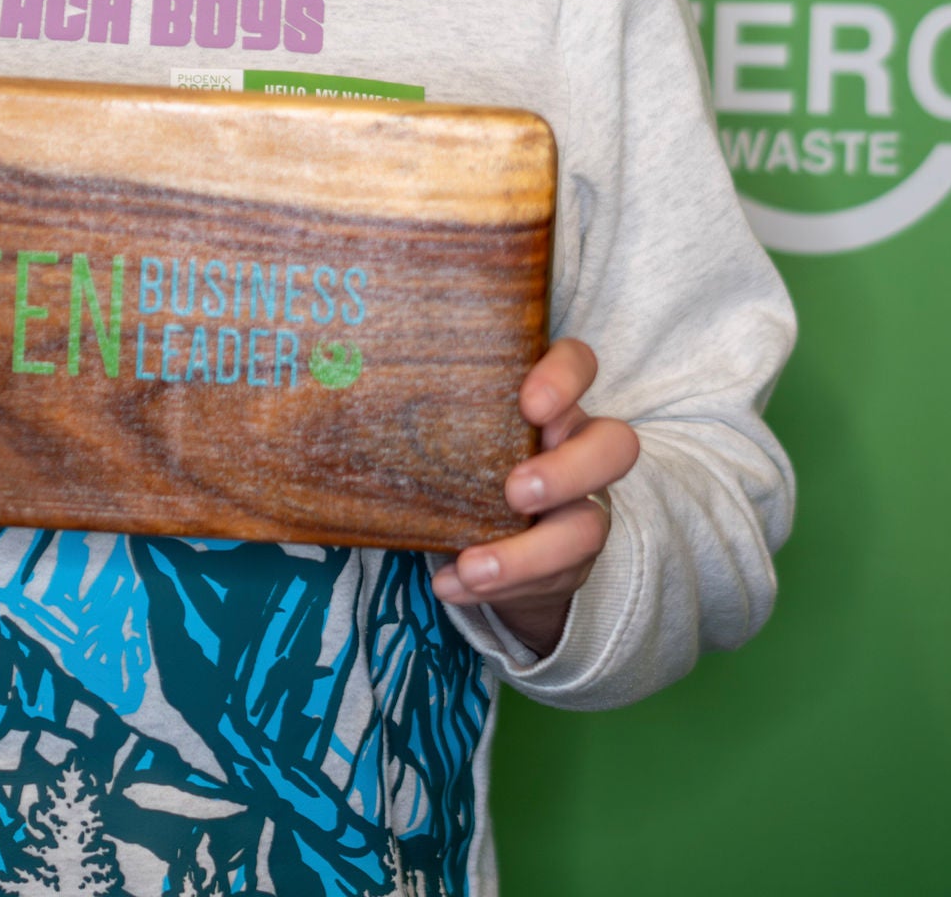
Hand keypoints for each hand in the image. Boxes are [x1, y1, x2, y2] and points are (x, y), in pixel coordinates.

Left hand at [431, 337, 637, 656]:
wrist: (494, 529)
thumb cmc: (466, 454)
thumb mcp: (457, 425)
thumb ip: (430, 405)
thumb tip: (337, 375)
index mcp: (550, 400)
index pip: (580, 363)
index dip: (566, 378)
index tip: (529, 403)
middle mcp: (579, 448)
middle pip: (614, 446)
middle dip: (568, 470)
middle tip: (515, 491)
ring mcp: (583, 507)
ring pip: (588, 527)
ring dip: (528, 553)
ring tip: (473, 566)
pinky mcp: (570, 562)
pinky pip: (548, 580)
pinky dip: (497, 587)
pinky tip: (450, 585)